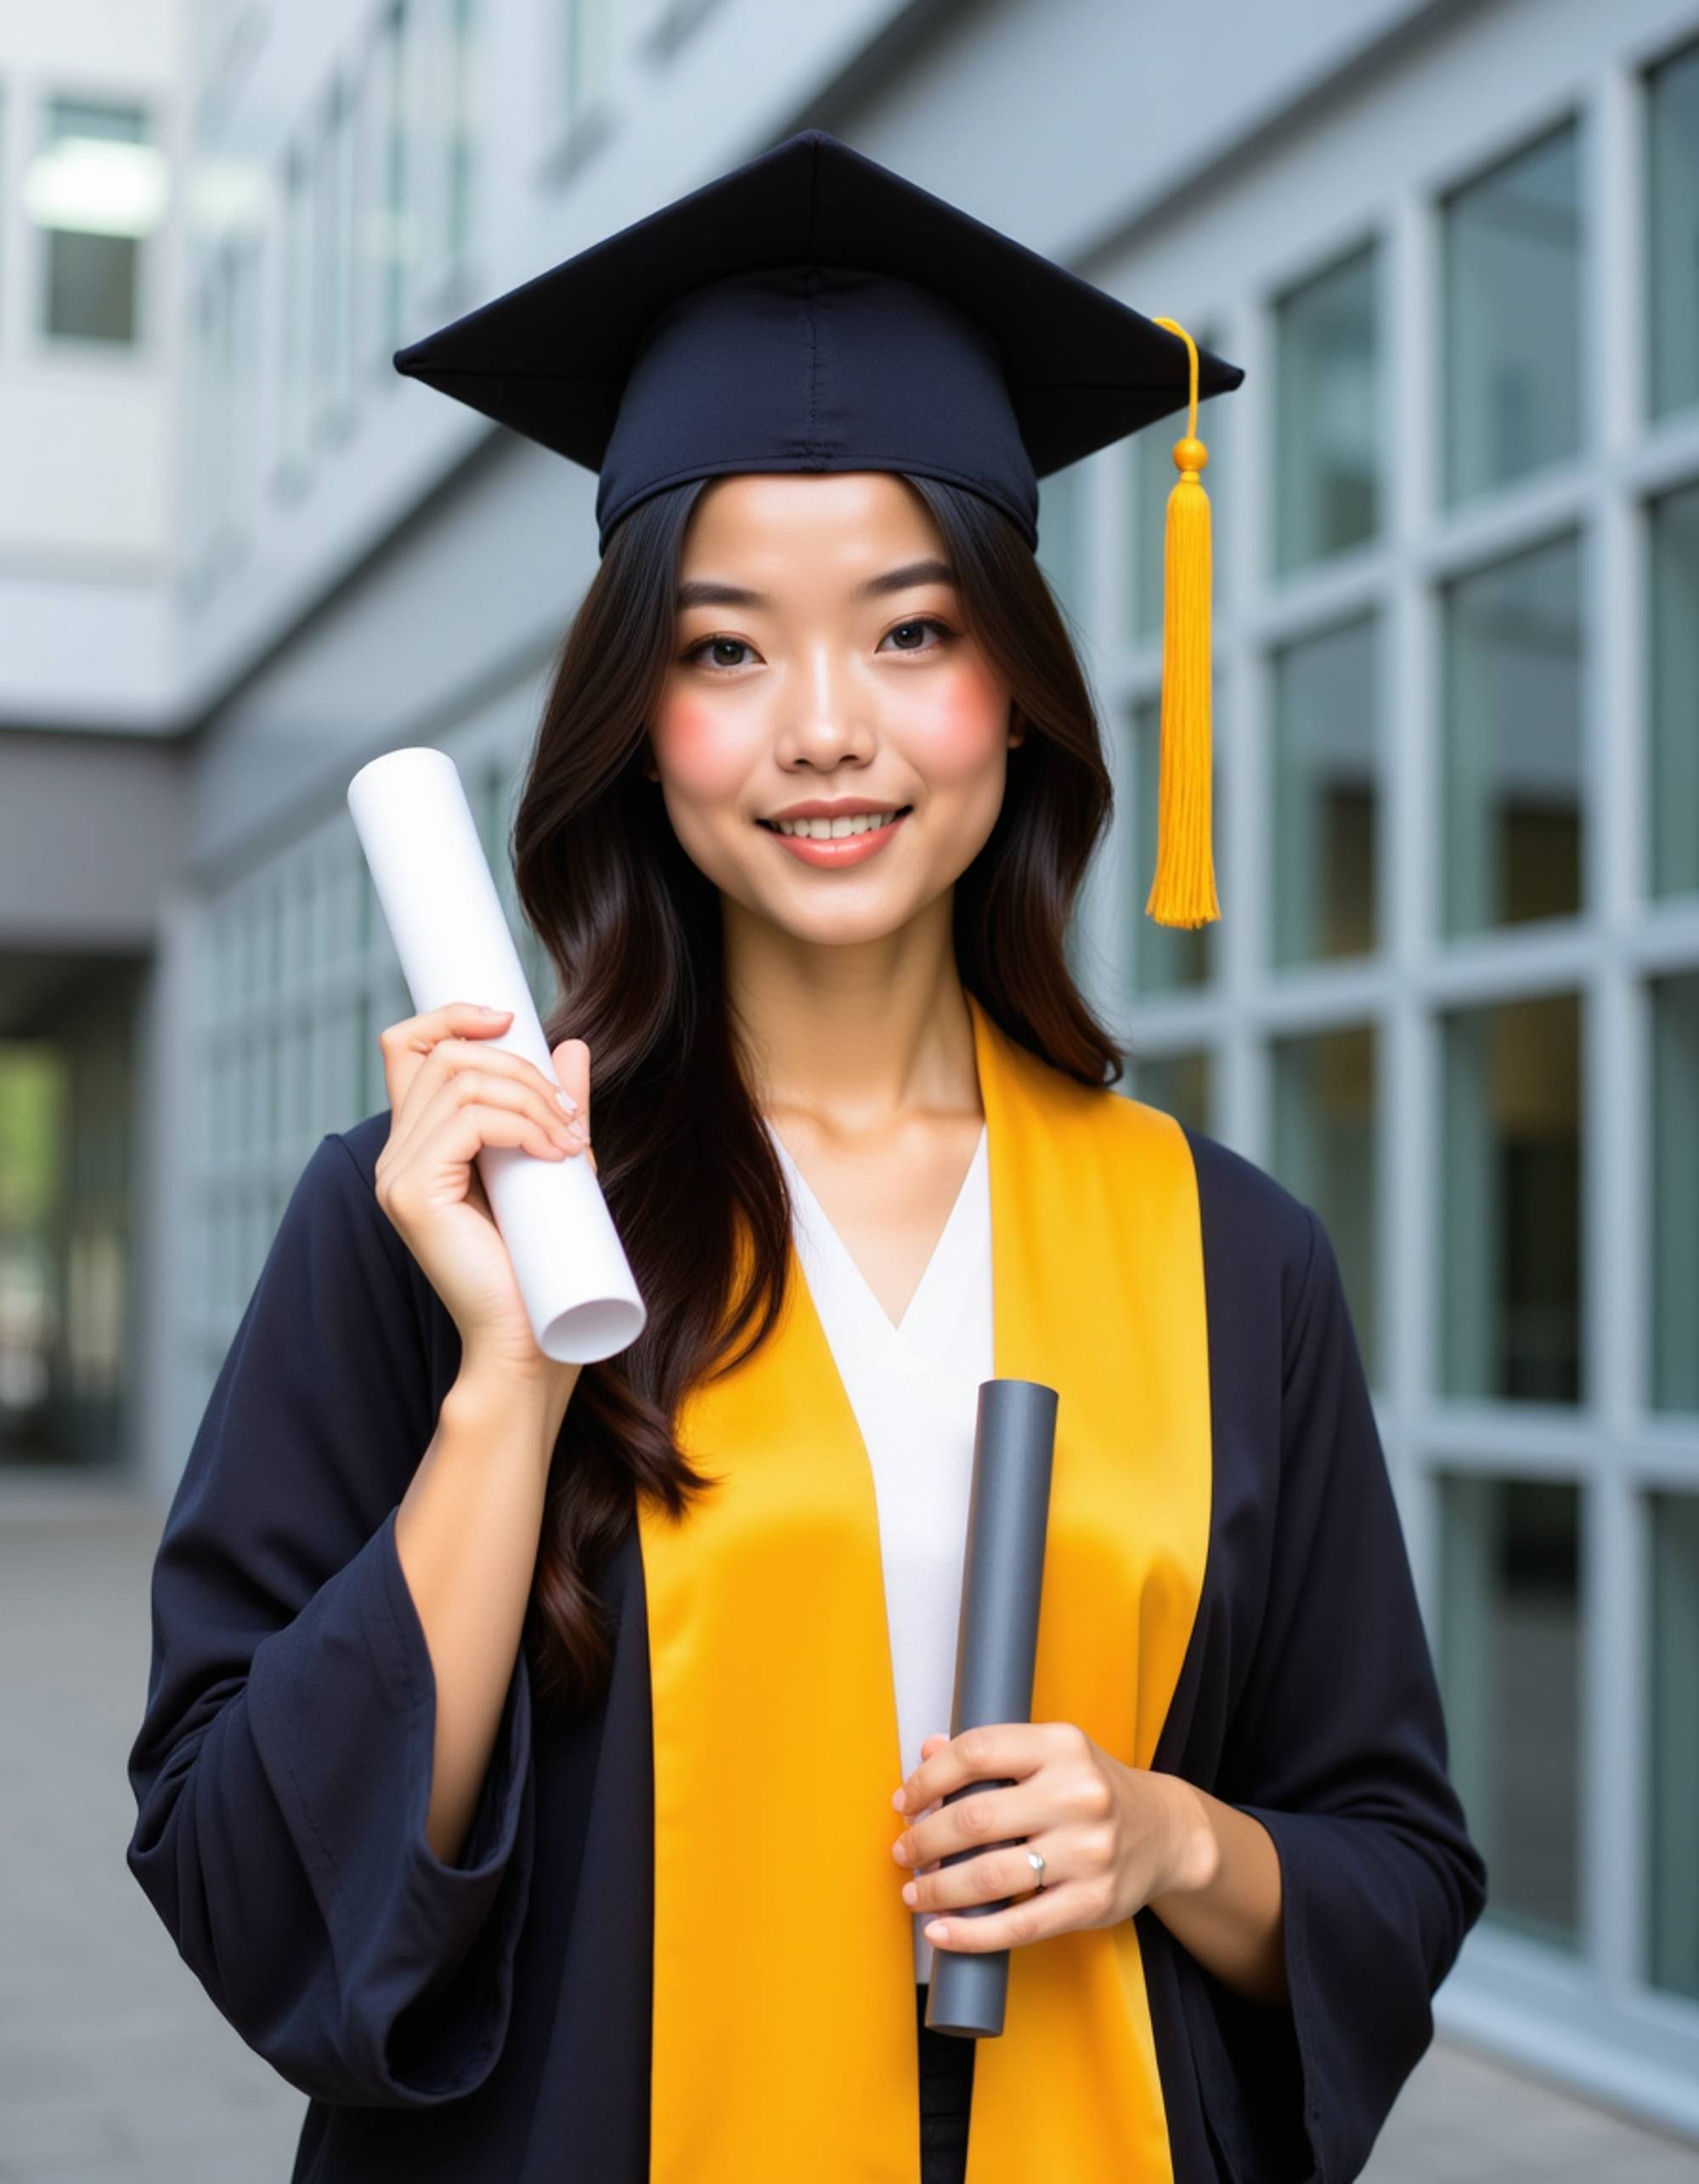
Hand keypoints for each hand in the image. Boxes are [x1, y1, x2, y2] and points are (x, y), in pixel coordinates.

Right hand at [373, 1001, 593, 1384]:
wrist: (529, 1341)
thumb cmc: (541, 1264)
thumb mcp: (552, 1166)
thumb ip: (554, 1110)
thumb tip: (570, 1047)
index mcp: (418, 1144)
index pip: (406, 1046)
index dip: (451, 1015)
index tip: (509, 1020)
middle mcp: (395, 1155)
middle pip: (446, 1056)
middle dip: (518, 1068)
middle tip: (567, 1117)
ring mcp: (397, 1175)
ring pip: (461, 1081)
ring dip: (529, 1098)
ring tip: (568, 1141)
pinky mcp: (412, 1194)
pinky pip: (467, 1121)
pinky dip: (520, 1123)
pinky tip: (552, 1152)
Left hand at [889, 1721, 1213, 1953]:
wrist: (1165, 1833)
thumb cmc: (1091, 1790)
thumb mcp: (1051, 1756)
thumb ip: (992, 1753)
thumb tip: (926, 1751)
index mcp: (1061, 1746)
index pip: (977, 1751)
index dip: (928, 1778)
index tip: (904, 1802)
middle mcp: (1078, 1794)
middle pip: (976, 1818)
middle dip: (925, 1840)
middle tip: (903, 1853)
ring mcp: (1089, 1851)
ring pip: (991, 1875)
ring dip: (938, 1888)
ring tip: (915, 1893)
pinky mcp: (1093, 1902)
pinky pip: (1019, 1925)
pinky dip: (971, 1934)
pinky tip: (940, 1933)